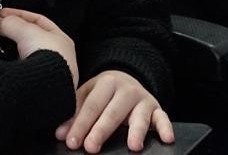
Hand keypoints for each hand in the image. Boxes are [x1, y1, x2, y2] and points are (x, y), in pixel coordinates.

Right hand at [0, 7, 77, 91]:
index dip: (19, 14)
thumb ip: (11, 23)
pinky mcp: (36, 85)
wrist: (46, 87)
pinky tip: (1, 60)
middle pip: (31, 37)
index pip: (37, 20)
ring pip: (24, 54)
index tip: (2, 13)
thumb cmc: (47, 57)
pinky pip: (21, 68)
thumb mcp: (27, 31)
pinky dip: (10, 63)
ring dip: (10, 48)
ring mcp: (47, 71)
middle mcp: (57, 55)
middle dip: (14, 31)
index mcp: (61, 39)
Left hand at [56, 71, 172, 153]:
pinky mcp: (156, 109)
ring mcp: (143, 99)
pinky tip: (166, 138)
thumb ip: (75, 114)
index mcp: (106, 83)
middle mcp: (126, 89)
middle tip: (91, 147)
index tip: (71, 142)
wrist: (127, 79)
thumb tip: (61, 134)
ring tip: (133, 146)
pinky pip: (163, 118)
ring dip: (136, 131)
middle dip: (101, 131)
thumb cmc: (103, 94)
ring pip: (139, 116)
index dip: (80, 124)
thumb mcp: (88, 96)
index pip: (91, 106)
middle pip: (112, 112)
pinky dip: (166, 128)